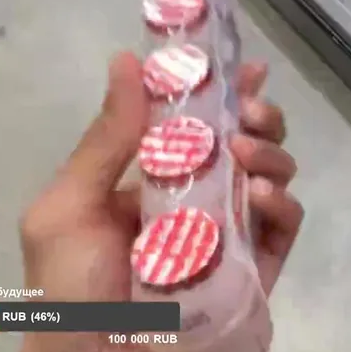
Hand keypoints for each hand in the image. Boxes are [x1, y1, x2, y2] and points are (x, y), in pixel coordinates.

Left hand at [18, 53, 301, 351]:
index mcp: (149, 180)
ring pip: (273, 175)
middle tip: (249, 110)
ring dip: (270, 152)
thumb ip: (106, 139)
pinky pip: (284, 226)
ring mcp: (230, 234)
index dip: (221, 89)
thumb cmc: (68, 291)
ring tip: (249, 152)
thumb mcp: (66, 209)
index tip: (239, 64)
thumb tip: (126, 60)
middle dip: (256, 115)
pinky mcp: (256, 270)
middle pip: (245, 142)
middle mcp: (196, 200)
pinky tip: (262, 197)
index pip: (195, 123)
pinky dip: (282, 203)